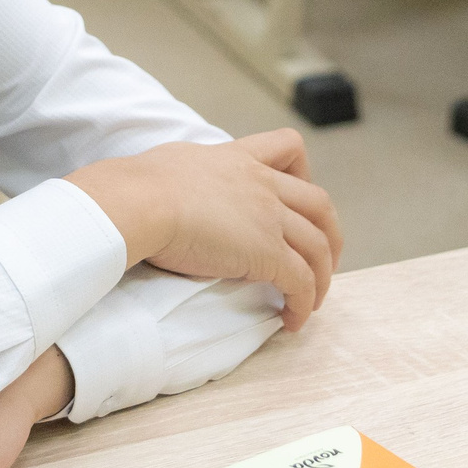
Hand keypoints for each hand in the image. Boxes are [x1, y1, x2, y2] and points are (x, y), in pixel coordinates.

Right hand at [70, 129, 341, 329]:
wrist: (139, 201)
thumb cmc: (139, 184)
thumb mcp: (172, 163)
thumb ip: (188, 172)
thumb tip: (174, 182)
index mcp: (239, 159)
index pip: (288, 147)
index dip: (303, 172)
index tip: (298, 196)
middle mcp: (262, 184)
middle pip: (320, 204)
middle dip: (329, 235)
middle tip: (321, 260)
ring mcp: (269, 218)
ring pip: (318, 247)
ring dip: (322, 276)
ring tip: (311, 301)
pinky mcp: (267, 252)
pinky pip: (301, 281)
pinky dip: (304, 303)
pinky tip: (293, 320)